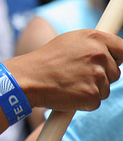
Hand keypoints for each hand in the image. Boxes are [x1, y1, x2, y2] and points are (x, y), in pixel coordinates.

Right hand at [5, 29, 122, 111]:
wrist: (27, 79)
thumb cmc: (45, 61)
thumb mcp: (69, 42)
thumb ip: (92, 45)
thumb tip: (110, 52)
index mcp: (94, 38)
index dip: (117, 58)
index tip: (110, 63)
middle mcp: (99, 54)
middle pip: (116, 72)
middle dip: (101, 76)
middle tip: (77, 76)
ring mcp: (97, 75)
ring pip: (106, 88)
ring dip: (91, 90)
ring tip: (69, 84)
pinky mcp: (92, 95)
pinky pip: (95, 102)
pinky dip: (83, 102)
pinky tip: (67, 94)